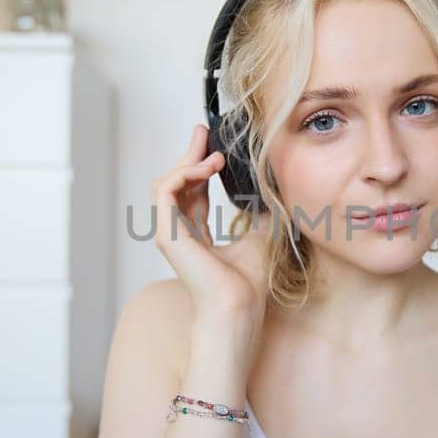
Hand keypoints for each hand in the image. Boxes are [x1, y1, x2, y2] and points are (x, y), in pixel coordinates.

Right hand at [150, 124, 272, 360]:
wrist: (239, 306)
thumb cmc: (247, 284)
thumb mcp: (261, 237)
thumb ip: (261, 215)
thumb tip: (272, 193)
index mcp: (196, 235)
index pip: (192, 191)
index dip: (200, 165)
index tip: (213, 144)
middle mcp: (179, 232)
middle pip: (177, 182)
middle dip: (190, 153)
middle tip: (203, 131)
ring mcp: (169, 233)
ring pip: (167, 182)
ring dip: (189, 162)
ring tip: (215, 155)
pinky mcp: (166, 232)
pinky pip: (165, 190)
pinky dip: (183, 173)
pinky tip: (205, 166)